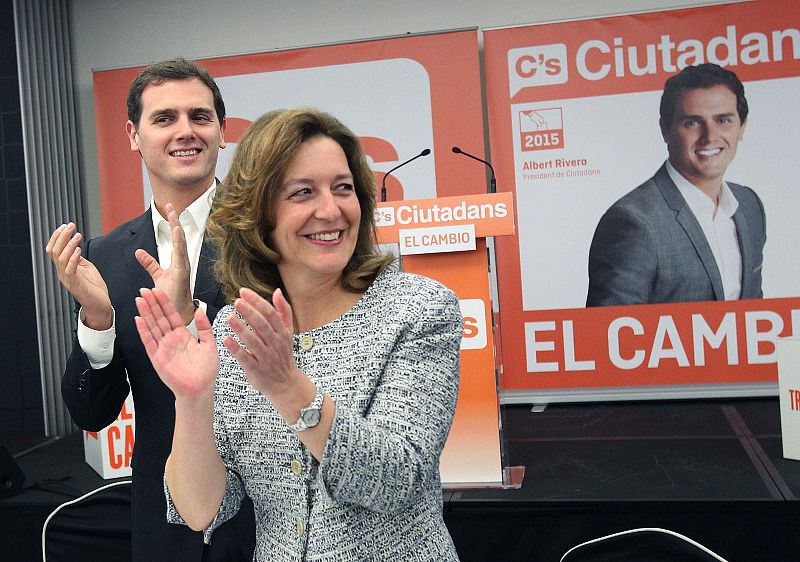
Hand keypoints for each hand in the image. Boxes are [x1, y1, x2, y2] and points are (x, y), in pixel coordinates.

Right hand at [45, 223, 111, 329]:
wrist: (100, 305)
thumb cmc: (94, 288)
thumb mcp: (86, 268)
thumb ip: (78, 258)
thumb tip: (75, 246)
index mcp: (64, 268)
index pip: (54, 249)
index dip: (57, 236)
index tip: (66, 226)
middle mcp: (62, 272)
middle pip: (54, 251)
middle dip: (62, 236)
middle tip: (70, 226)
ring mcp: (68, 279)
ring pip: (60, 258)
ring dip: (69, 244)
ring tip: (77, 236)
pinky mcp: (75, 285)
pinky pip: (70, 270)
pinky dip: (73, 258)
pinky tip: (79, 250)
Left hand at [135, 203, 194, 323]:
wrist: (175, 314)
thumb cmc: (171, 297)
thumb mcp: (158, 277)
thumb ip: (149, 264)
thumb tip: (138, 252)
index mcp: (177, 262)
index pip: (176, 239)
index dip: (172, 225)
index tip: (169, 210)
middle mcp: (182, 262)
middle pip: (180, 237)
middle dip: (175, 221)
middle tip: (170, 205)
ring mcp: (184, 267)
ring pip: (181, 243)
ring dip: (177, 227)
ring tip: (173, 213)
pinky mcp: (182, 273)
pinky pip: (181, 255)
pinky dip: (180, 242)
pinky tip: (178, 231)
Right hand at [135, 287, 218, 399]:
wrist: (200, 389)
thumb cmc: (206, 370)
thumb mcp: (209, 344)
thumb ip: (204, 328)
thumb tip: (200, 311)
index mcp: (183, 335)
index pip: (171, 315)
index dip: (165, 303)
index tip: (158, 290)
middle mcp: (171, 340)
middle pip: (159, 318)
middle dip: (152, 304)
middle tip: (145, 290)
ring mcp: (163, 348)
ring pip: (152, 327)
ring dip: (145, 313)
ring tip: (139, 300)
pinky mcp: (157, 357)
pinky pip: (149, 342)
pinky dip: (144, 331)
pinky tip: (139, 319)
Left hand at [223, 288, 302, 397]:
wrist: (285, 383)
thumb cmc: (283, 355)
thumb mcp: (288, 332)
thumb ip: (283, 312)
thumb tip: (277, 292)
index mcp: (282, 333)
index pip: (270, 314)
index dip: (257, 301)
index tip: (244, 292)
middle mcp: (275, 344)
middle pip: (262, 325)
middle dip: (249, 312)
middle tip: (236, 302)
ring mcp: (266, 357)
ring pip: (253, 341)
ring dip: (241, 329)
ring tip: (229, 318)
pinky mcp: (256, 369)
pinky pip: (245, 358)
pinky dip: (236, 349)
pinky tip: (226, 340)